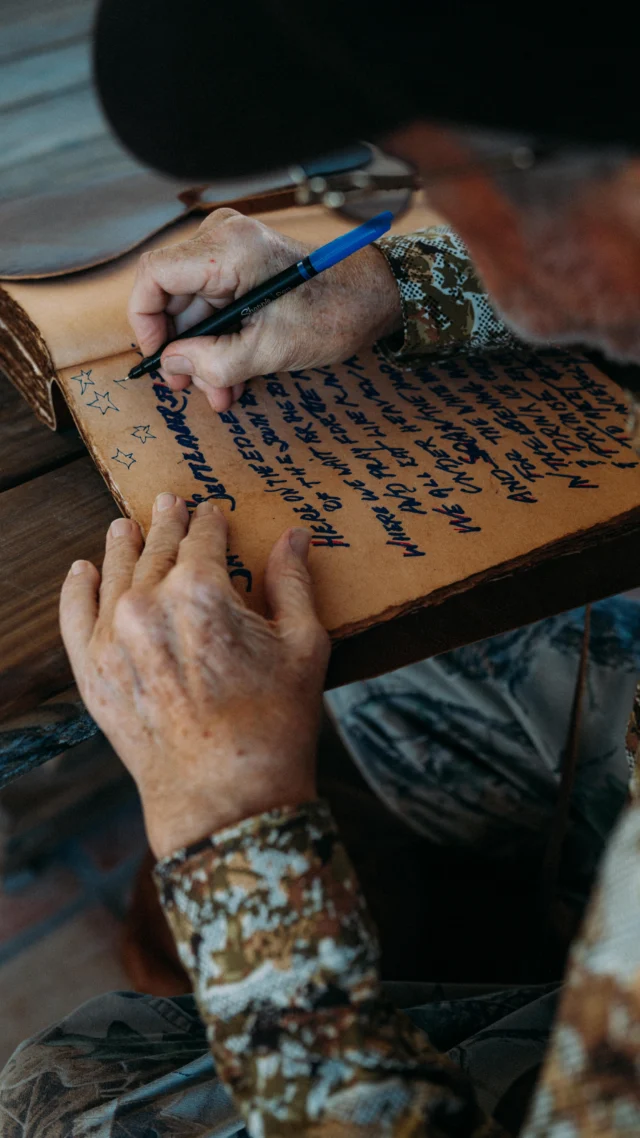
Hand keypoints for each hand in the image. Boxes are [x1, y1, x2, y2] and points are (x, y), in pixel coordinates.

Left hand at [59, 495, 329, 858]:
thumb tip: (294, 537)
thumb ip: (292, 583)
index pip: (203, 537)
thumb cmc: (275, 724)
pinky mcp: (92, 672)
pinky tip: (82, 571)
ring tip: (125, 528)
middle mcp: (147, 605)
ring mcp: (111, 638)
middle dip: (167, 524)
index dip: (210, 519)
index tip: (212, 511)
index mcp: (202, 590)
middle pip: (157, 548)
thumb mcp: (303, 645)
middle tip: (169, 504)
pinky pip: (74, 615)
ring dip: (122, 546)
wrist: (226, 796)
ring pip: (114, 574)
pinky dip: (76, 589)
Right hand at [128, 207, 401, 411]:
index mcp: (226, 250)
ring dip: (203, 354)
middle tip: (193, 389)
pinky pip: (215, 305)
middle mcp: (223, 240)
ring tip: (220, 392)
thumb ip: (214, 363)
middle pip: (172, 296)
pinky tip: (232, 376)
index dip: (146, 322)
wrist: (377, 297)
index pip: (153, 276)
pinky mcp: (244, 267)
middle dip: (182, 349)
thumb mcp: (269, 351)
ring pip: (194, 307)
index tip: (160, 359)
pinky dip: (220, 340)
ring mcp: (233, 252)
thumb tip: (174, 366)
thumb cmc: (334, 314)